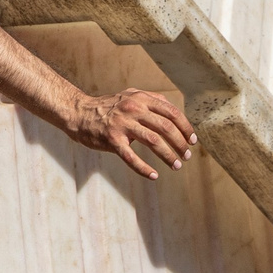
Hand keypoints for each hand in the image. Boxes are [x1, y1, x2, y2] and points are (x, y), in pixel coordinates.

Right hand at [66, 88, 196, 179]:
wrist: (79, 113)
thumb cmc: (108, 107)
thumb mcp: (130, 96)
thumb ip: (151, 101)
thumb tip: (174, 112)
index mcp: (141, 98)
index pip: (172, 112)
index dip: (185, 127)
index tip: (192, 140)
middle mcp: (133, 109)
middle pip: (166, 128)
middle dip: (180, 144)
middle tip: (186, 156)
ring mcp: (122, 124)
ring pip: (153, 142)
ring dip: (168, 156)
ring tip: (176, 166)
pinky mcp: (112, 140)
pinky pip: (131, 157)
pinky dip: (144, 169)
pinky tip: (153, 176)